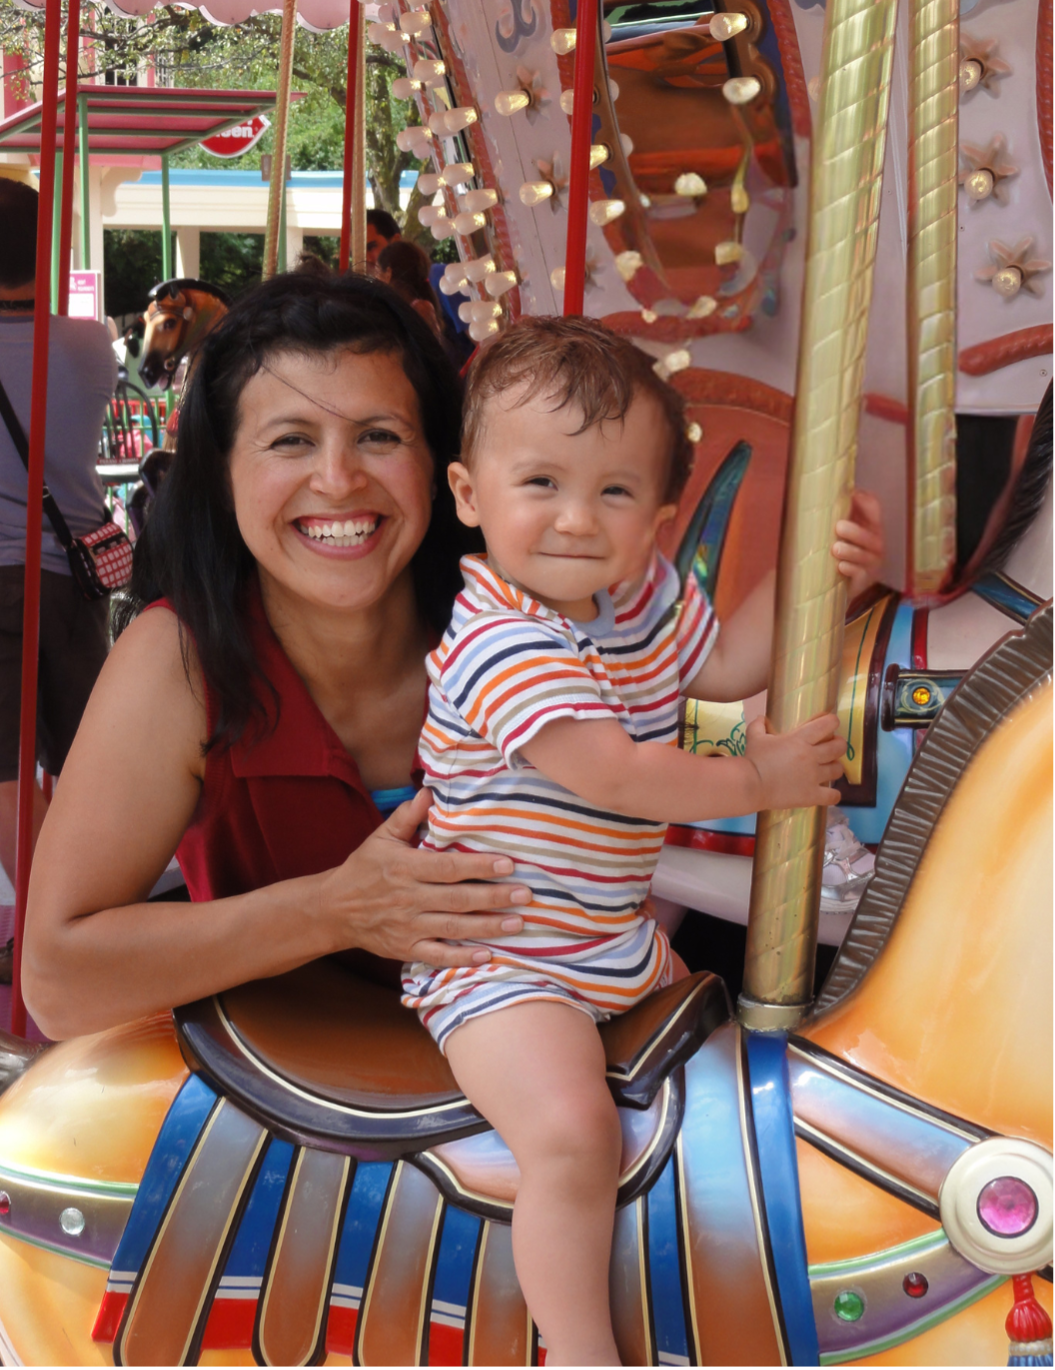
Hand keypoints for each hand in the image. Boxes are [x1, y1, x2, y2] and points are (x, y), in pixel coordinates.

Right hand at [317, 789, 526, 967]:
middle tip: (525, 894)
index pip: (448, 868)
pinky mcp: (405, 948)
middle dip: (494, 897)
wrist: (332, 910)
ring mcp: (407, 926)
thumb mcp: (380, 838)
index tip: (508, 864)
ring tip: (517, 922)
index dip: (478, 867)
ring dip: (487, 927)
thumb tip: (429, 793)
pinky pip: (437, 955)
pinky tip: (486, 954)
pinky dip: (461, 957)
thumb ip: (406, 817)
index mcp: (404, 868)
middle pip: (457, 899)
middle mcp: (407, 898)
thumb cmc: (363, 869)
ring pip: (452, 927)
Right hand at [745, 713, 845, 809]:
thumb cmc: (754, 759)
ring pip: (838, 770)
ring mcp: (814, 777)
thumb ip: (758, 726)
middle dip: (839, 744)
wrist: (750, 785)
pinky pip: (833, 795)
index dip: (832, 722)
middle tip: (833, 746)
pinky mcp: (812, 795)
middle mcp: (812, 756)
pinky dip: (833, 794)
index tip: (830, 723)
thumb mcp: (755, 738)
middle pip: (839, 747)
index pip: (827, 725)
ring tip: (829, 768)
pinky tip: (829, 793)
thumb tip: (760, 718)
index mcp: (800, 739)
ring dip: (835, 767)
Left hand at [833, 489, 883, 600]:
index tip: (853, 495)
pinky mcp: (864, 580)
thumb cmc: (840, 549)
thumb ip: (839, 513)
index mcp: (870, 526)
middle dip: (856, 531)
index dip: (866, 502)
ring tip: (836, 548)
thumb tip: (829, 493)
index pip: (874, 510)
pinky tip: (840, 566)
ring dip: (850, 551)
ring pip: (865, 556)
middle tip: (839, 527)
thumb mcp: (841, 530)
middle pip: (871, 536)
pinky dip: (850, 569)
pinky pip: (860, 574)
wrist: (838, 583)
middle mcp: (875, 544)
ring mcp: (872, 563)